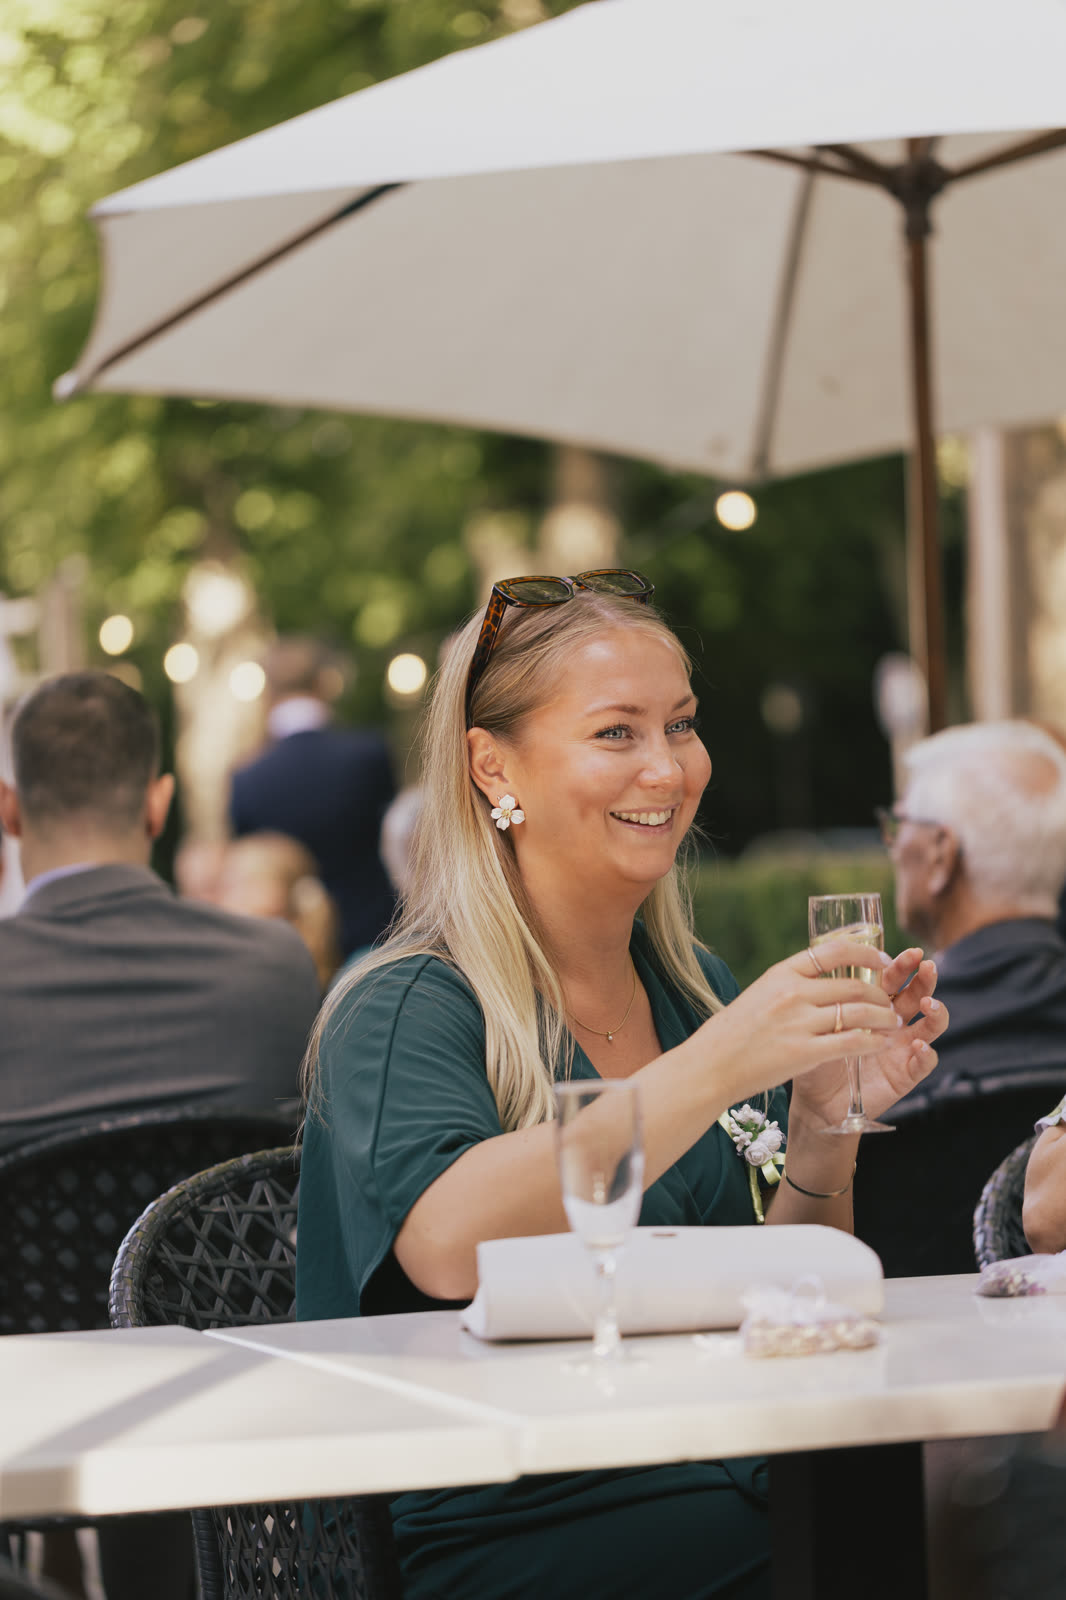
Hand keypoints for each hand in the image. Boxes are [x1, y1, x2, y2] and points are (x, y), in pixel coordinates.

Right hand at [704, 938, 900, 1105]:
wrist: (711, 1065)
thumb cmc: (733, 1032)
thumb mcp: (760, 993)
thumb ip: (791, 985)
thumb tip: (823, 980)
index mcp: (781, 973)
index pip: (834, 951)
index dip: (866, 952)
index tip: (883, 959)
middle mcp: (793, 993)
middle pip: (854, 984)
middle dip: (880, 994)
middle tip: (891, 1003)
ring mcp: (799, 1022)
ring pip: (859, 1012)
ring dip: (883, 1017)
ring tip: (892, 1023)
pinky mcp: (805, 1052)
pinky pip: (852, 1042)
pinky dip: (872, 1042)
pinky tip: (879, 1044)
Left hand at [789, 946, 946, 1128]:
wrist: (816, 1098)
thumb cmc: (817, 1054)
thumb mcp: (822, 1022)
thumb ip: (832, 999)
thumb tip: (829, 967)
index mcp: (875, 1004)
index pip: (894, 979)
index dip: (902, 965)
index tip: (908, 954)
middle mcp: (895, 1022)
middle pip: (918, 995)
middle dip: (925, 979)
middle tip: (927, 966)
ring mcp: (904, 1047)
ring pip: (932, 1025)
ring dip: (936, 1012)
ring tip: (928, 1005)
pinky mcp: (907, 1073)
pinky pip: (925, 1062)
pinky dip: (926, 1053)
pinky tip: (919, 1046)